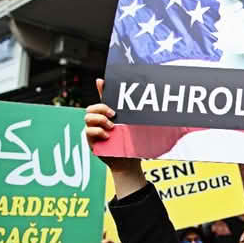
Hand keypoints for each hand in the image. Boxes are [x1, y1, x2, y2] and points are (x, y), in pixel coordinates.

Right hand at [85, 78, 145, 196]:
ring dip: (100, 119)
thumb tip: (155, 107)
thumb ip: (138, 117)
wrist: (128, 162)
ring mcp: (94, 131)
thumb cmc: (132, 144)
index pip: (102, 99)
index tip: (101, 80)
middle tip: (114, 114)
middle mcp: (99, 121)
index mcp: (109, 115)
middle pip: (91, 107)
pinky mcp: (91, 141)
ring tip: (112, 127)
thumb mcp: (136, 127)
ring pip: (88, 117)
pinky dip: (97, 131)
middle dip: (101, 108)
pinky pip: (87, 131)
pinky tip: (108, 136)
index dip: (100, 89)